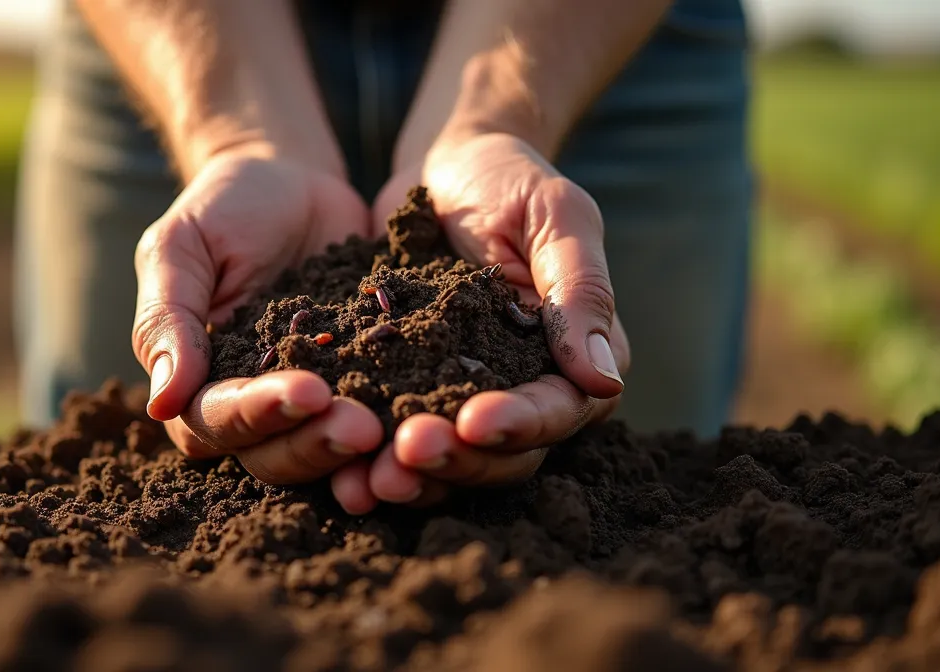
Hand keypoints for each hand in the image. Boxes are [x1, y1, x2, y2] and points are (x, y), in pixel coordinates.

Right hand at [133, 144, 384, 483]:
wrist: (293, 178)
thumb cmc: (223, 209)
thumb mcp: (181, 247)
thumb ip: (167, 320)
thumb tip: (161, 404)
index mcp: (201, 385)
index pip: (217, 423)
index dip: (258, 416)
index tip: (307, 392)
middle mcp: (257, 408)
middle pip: (276, 455)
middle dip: (317, 443)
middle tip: (364, 427)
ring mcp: (317, 400)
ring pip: (329, 451)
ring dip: (359, 451)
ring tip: (398, 433)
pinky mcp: (369, 383)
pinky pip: (386, 414)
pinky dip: (405, 424)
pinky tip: (436, 415)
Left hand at [330, 132, 630, 512]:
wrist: (443, 168)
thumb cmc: (512, 180)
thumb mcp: (557, 216)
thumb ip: (581, 291)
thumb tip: (603, 379)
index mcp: (573, 358)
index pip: (558, 411)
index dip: (520, 423)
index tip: (474, 420)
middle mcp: (524, 391)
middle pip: (503, 454)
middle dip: (459, 459)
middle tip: (409, 452)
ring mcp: (462, 395)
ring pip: (449, 458)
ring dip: (414, 474)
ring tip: (370, 478)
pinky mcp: (409, 390)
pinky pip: (391, 432)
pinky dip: (368, 452)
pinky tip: (336, 460)